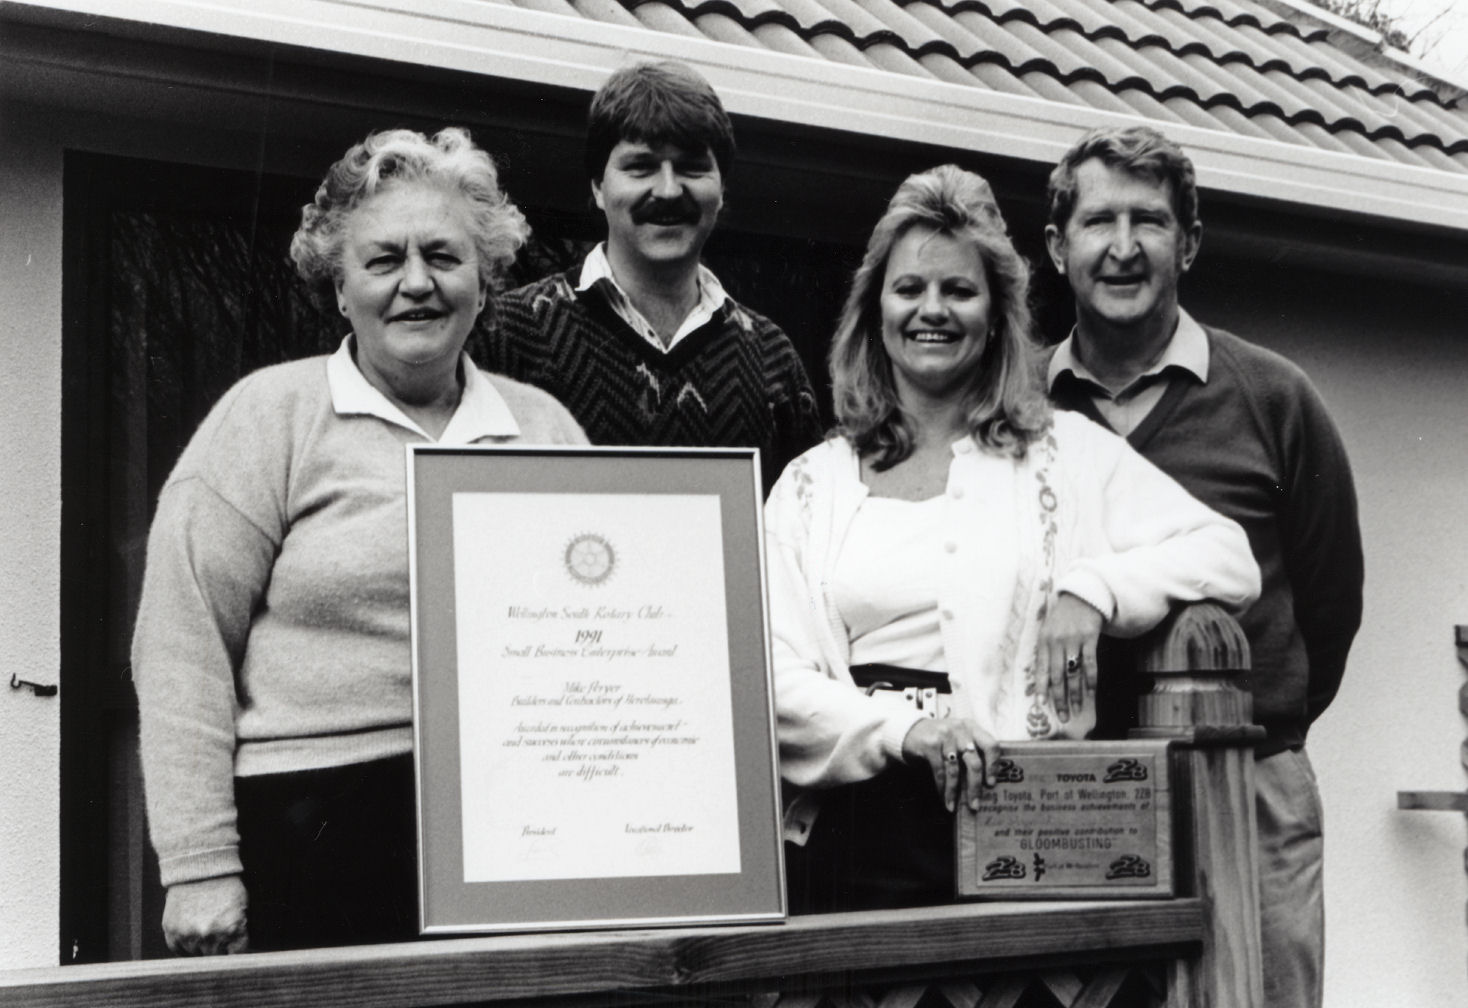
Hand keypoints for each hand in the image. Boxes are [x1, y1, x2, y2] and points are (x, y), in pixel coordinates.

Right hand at [163, 876, 248, 955]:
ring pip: (196, 955)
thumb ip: (239, 930)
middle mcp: (209, 935)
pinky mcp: (172, 932)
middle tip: (218, 938)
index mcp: (231, 928)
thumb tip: (236, 949)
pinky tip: (190, 933)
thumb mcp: (242, 906)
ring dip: (200, 948)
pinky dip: (184, 945)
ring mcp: (188, 935)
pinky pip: (178, 950)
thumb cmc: (225, 885)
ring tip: (203, 930)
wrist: (199, 868)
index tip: (233, 949)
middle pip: (215, 957)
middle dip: (219, 950)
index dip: (235, 951)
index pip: (236, 955)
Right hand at [900, 717, 998, 812]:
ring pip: (955, 770)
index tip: (991, 784)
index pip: (991, 745)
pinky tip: (943, 797)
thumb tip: (984, 786)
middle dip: (975, 787)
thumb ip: (971, 753)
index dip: (993, 766)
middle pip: (974, 762)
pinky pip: (940, 771)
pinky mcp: (930, 744)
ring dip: (954, 791)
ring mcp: (945, 735)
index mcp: (972, 728)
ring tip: (953, 806)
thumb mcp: (958, 740)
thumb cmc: (940, 741)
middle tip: (974, 804)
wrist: (909, 731)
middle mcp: (960, 729)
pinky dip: (942, 787)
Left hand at [1036, 592, 1104, 724]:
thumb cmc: (1062, 619)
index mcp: (1043, 642)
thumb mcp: (1047, 632)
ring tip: (1077, 710)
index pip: (1041, 670)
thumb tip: (1043, 680)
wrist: (1081, 597)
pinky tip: (1091, 691)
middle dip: (1060, 699)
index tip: (1042, 706)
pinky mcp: (1089, 638)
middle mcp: (1056, 642)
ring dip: (1075, 694)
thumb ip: (1046, 653)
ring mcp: (1073, 640)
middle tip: (1063, 717)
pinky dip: (1091, 679)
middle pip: (1057, 676)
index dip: (1041, 688)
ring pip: (1073, 673)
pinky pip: (1090, 662)